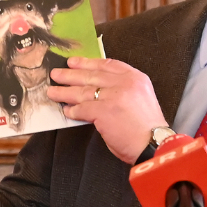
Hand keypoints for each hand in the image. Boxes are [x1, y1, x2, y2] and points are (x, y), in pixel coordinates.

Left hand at [47, 57, 167, 163]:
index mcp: (135, 78)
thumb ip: (122, 91)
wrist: (154, 144)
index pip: (107, 64)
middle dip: (71, 75)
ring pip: (84, 91)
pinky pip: (83, 109)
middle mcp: (125, 83)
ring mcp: (114, 96)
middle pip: (92, 76)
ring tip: (52, 91)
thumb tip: (96, 92)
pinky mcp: (104, 111)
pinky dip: (73, 110)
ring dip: (65, 92)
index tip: (74, 62)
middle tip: (56, 74)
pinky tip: (66, 111)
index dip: (88, 63)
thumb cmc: (147, 128)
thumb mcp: (140, 99)